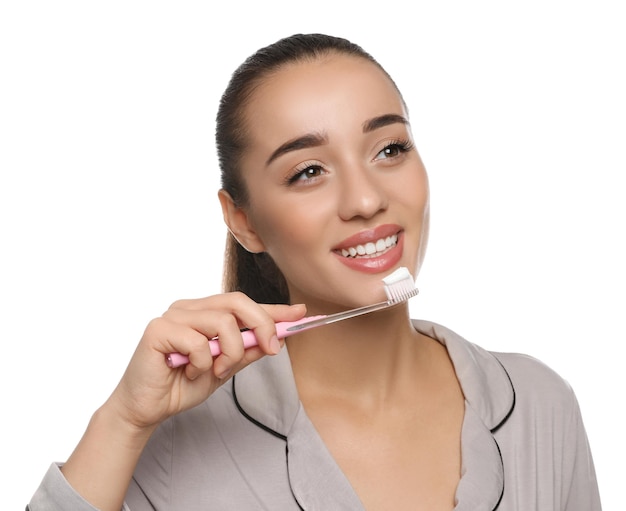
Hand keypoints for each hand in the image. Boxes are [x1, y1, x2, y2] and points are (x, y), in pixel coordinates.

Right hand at [105, 292, 305, 430]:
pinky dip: (203, 362)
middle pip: (237, 302)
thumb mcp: (224, 369)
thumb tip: (275, 339)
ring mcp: (173, 315)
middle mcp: (189, 308)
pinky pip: (198, 341)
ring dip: (230, 352)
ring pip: (223, 321)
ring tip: (217, 371)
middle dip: (262, 325)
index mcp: (205, 312)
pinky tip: (191, 372)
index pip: (244, 304)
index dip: (274, 309)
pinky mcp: (158, 329)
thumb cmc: (181, 385)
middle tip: (270, 349)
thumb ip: (246, 352)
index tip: (301, 314)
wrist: (147, 409)